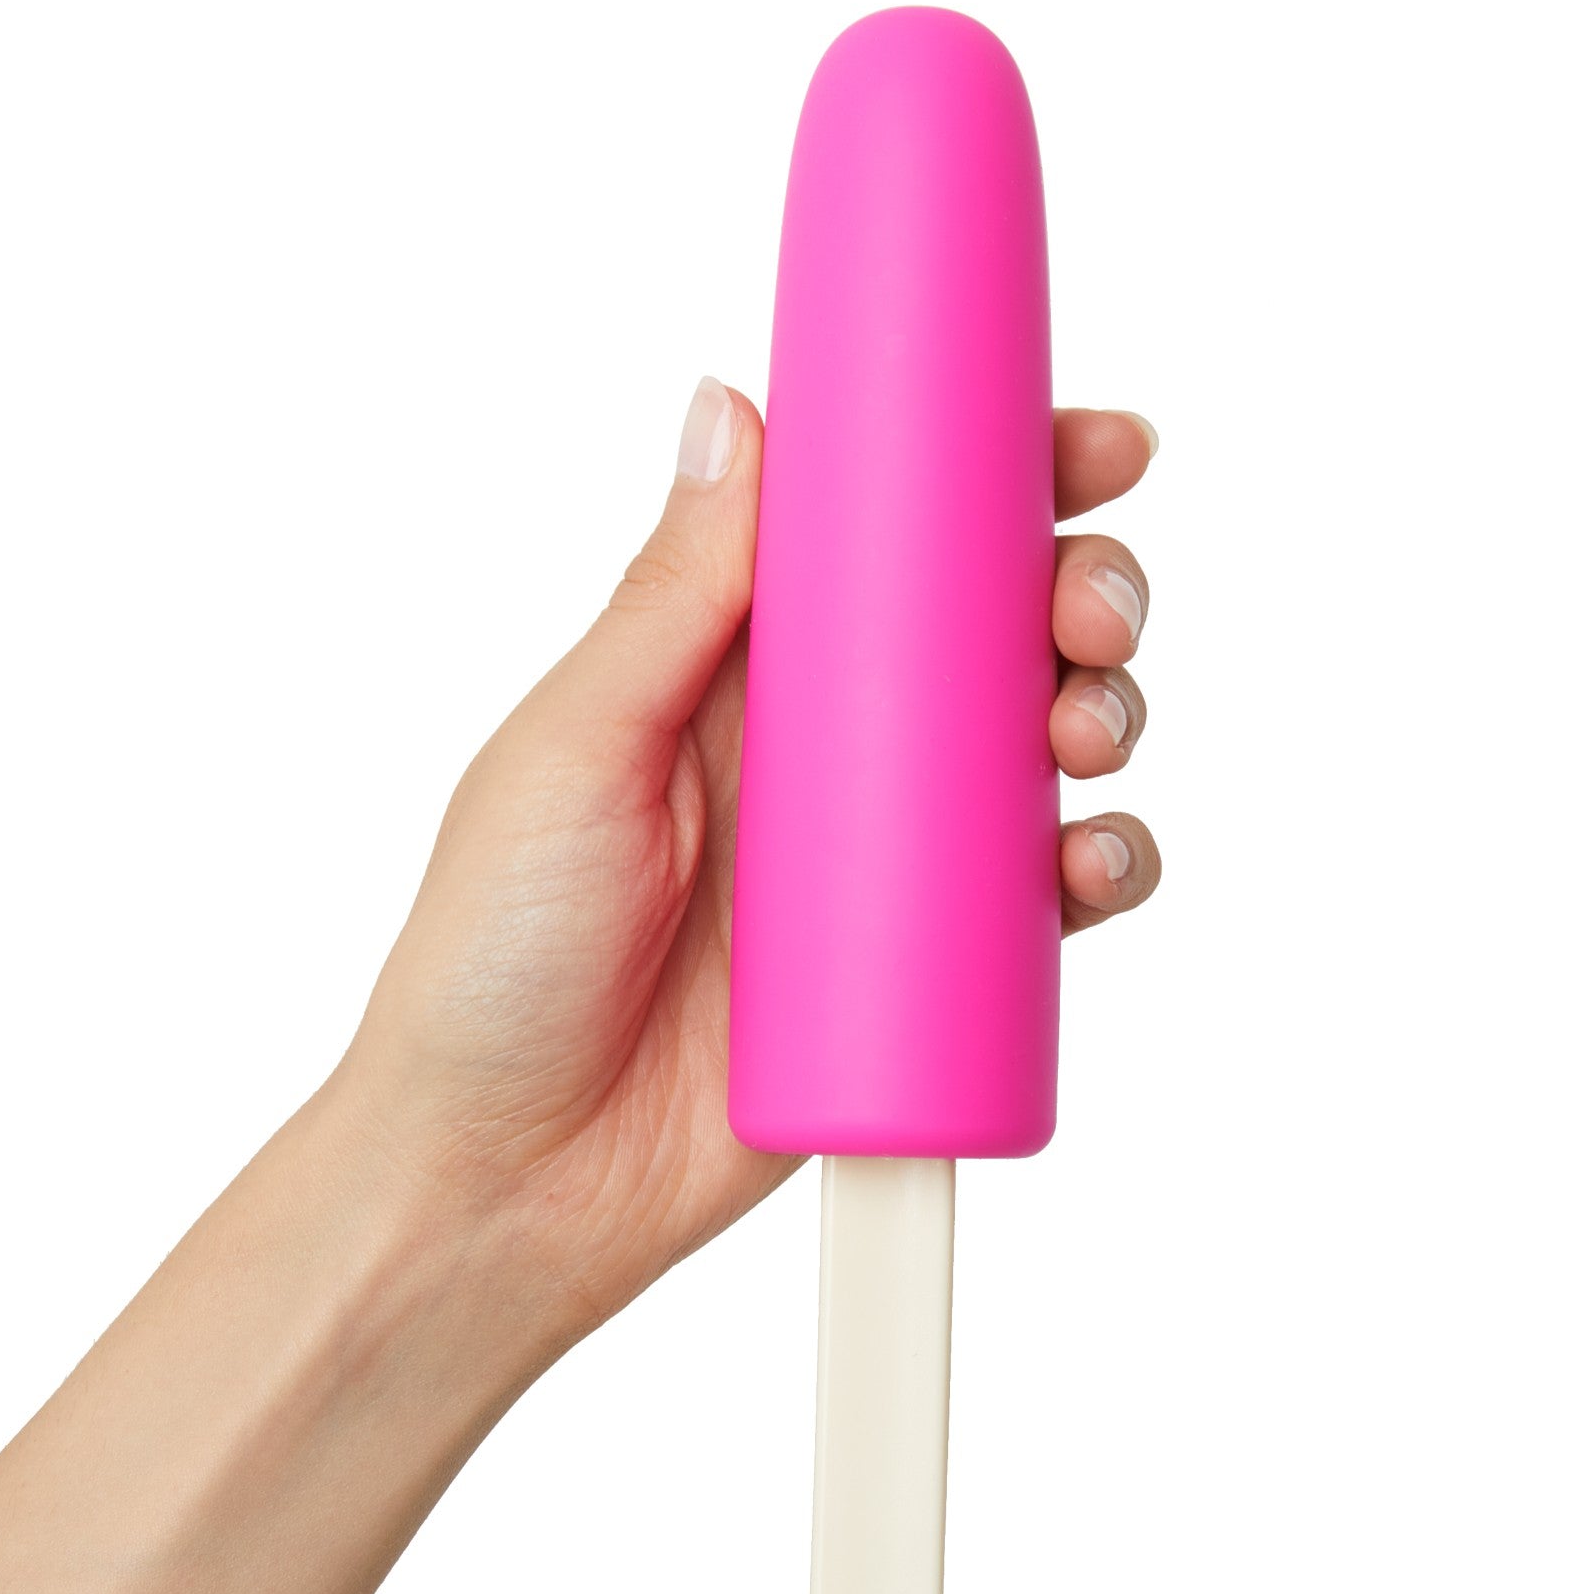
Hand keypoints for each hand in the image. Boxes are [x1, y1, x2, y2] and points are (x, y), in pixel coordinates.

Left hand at [329, 380, 1164, 1349]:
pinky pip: (1047, 902)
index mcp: (737, 661)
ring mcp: (884, 859)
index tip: (1085, 442)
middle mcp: (827, 742)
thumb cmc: (488, 964)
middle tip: (1088, 611)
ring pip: (1042, 750)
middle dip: (1079, 587)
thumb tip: (732, 406)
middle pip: (995, 624)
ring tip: (1088, 736)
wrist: (502, 1187)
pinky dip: (1104, 868)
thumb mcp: (573, 751)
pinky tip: (1095, 866)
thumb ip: (667, 597)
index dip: (997, 470)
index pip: (888, 528)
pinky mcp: (925, 974)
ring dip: (1105, 713)